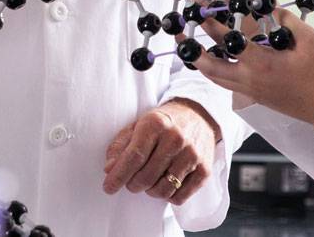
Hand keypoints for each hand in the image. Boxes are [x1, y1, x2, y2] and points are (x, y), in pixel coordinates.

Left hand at [102, 98, 219, 204]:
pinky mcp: (204, 170)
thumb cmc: (163, 123)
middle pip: (146, 176)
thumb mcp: (138, 125)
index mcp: (156, 124)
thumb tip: (109, 169)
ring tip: (149, 181)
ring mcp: (192, 155)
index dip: (119, 175)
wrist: (198, 116)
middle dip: (133, 184)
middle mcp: (176, 138)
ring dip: (150, 191)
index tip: (108, 187)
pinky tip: (166, 183)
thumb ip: (121, 146)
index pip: (134, 157)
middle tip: (131, 182)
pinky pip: (180, 197)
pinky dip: (168, 196)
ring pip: (163, 190)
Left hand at [190, 8, 313, 124]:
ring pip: (212, 76)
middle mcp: (248, 79)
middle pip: (208, 63)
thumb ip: (283, 19)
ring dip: (198, 59)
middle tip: (181, 25)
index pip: (228, 38)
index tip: (200, 2)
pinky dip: (212, 69)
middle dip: (192, 43)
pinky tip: (210, 57)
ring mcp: (248, 90)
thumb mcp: (308, 38)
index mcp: (261, 63)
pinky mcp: (252, 96)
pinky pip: (224, 82)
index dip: (212, 18)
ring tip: (188, 42)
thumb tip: (263, 5)